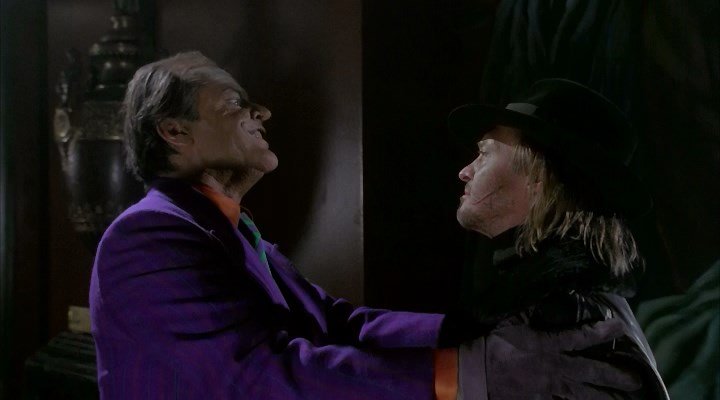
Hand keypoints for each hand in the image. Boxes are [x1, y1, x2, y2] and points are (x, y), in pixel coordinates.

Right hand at [484, 318, 640, 398]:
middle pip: (590, 372)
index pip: (579, 338)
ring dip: (604, 397)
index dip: (601, 332)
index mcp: (546, 346)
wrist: (476, 374)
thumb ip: (531, 309)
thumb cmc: (494, 345)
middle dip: (614, 376)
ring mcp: (548, 390)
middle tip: (636, 379)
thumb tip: (549, 292)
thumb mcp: (511, 322)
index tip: (620, 326)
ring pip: (582, 395)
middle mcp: (553, 369)